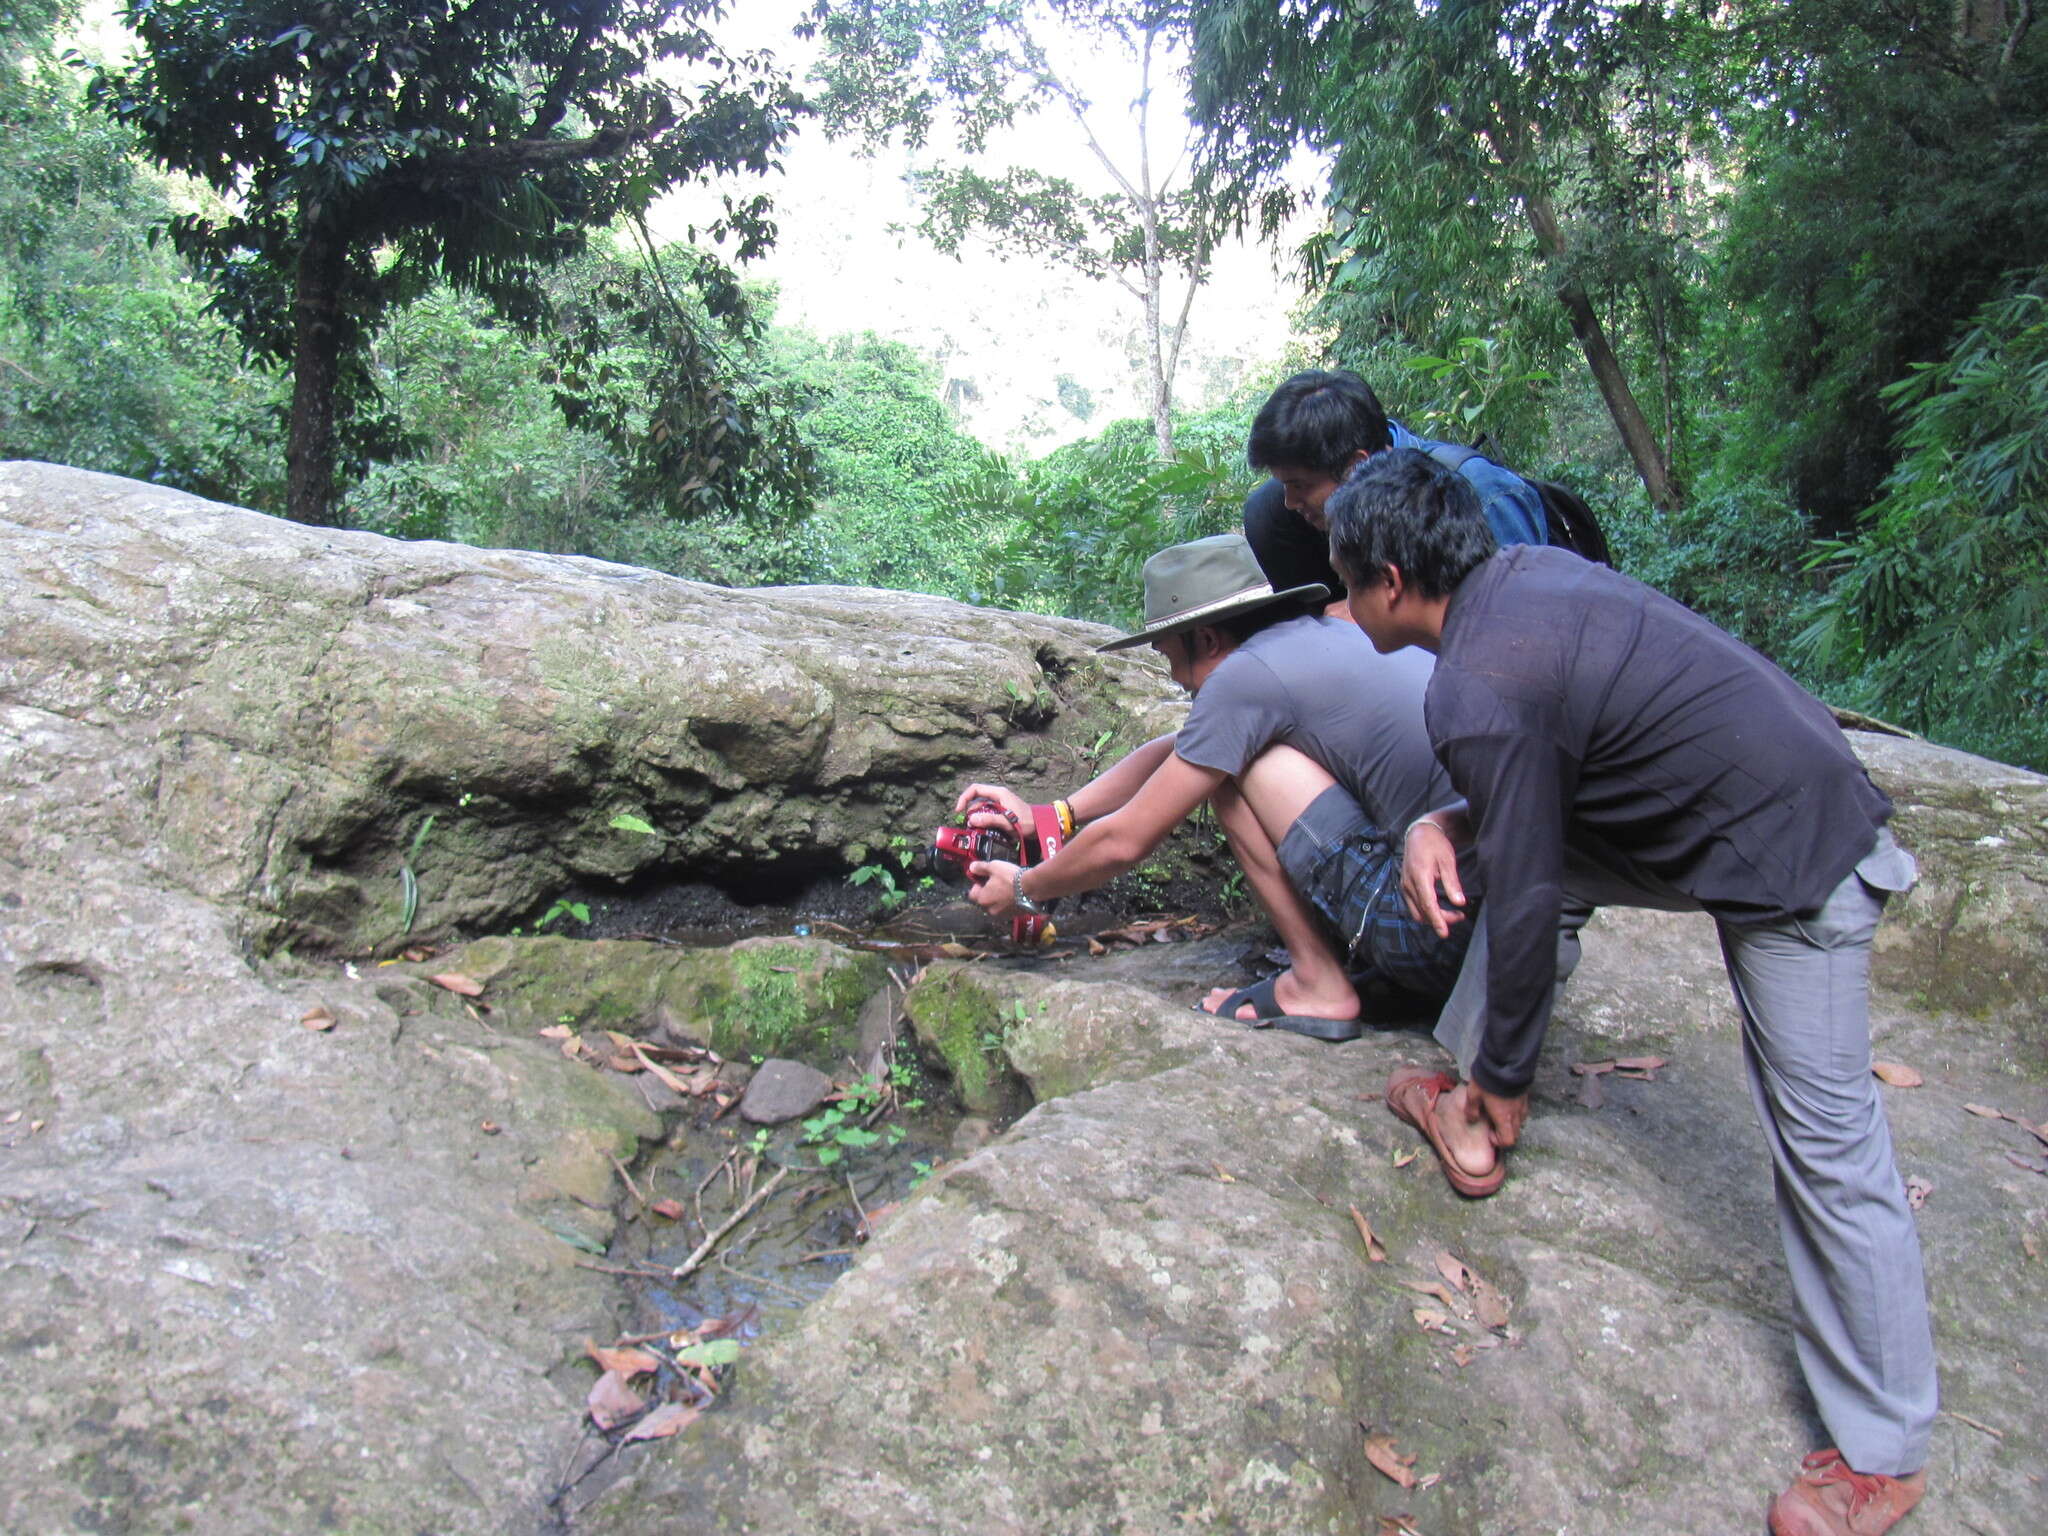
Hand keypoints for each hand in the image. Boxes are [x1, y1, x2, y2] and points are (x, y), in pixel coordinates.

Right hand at [954, 783, 1031, 833]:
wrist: (1040, 825)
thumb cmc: (1027, 822)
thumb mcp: (1008, 822)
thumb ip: (990, 820)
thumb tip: (972, 819)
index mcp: (999, 793)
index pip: (975, 789)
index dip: (964, 798)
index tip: (959, 810)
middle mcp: (998, 795)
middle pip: (977, 798)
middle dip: (970, 810)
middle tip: (968, 823)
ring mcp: (1000, 802)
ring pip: (982, 806)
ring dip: (977, 816)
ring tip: (975, 828)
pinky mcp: (1002, 810)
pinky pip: (988, 812)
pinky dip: (983, 819)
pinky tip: (984, 828)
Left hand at [966, 859, 1020, 916]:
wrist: (1032, 888)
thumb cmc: (1011, 877)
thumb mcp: (994, 867)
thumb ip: (980, 868)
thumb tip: (971, 867)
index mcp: (982, 899)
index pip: (972, 894)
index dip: (977, 885)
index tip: (984, 879)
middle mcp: (990, 909)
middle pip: (984, 901)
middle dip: (988, 893)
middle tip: (996, 883)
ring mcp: (1002, 914)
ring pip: (995, 906)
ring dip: (998, 899)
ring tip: (1007, 889)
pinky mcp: (1012, 916)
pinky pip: (1005, 909)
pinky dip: (1007, 904)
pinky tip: (1014, 895)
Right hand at [1400, 819, 1467, 936]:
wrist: (1419, 833)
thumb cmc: (1435, 844)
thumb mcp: (1447, 861)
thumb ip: (1452, 883)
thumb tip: (1460, 903)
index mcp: (1420, 876)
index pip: (1428, 905)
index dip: (1437, 920)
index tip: (1445, 933)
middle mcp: (1409, 884)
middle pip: (1422, 912)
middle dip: (1439, 920)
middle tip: (1460, 917)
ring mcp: (1405, 886)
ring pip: (1417, 911)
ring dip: (1433, 917)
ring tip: (1454, 914)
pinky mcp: (1406, 886)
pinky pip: (1414, 905)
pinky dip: (1427, 911)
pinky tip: (1441, 907)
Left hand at [1462, 1084, 1528, 1148]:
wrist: (1506, 1062)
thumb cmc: (1488, 1081)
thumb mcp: (1473, 1095)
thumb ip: (1472, 1110)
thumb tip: (1472, 1120)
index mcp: (1504, 1118)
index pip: (1508, 1140)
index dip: (1498, 1141)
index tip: (1489, 1132)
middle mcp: (1516, 1114)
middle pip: (1515, 1133)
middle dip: (1503, 1133)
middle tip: (1492, 1123)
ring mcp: (1523, 1105)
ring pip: (1519, 1122)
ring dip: (1509, 1122)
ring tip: (1498, 1112)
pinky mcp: (1525, 1096)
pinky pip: (1522, 1110)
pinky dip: (1514, 1112)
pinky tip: (1505, 1102)